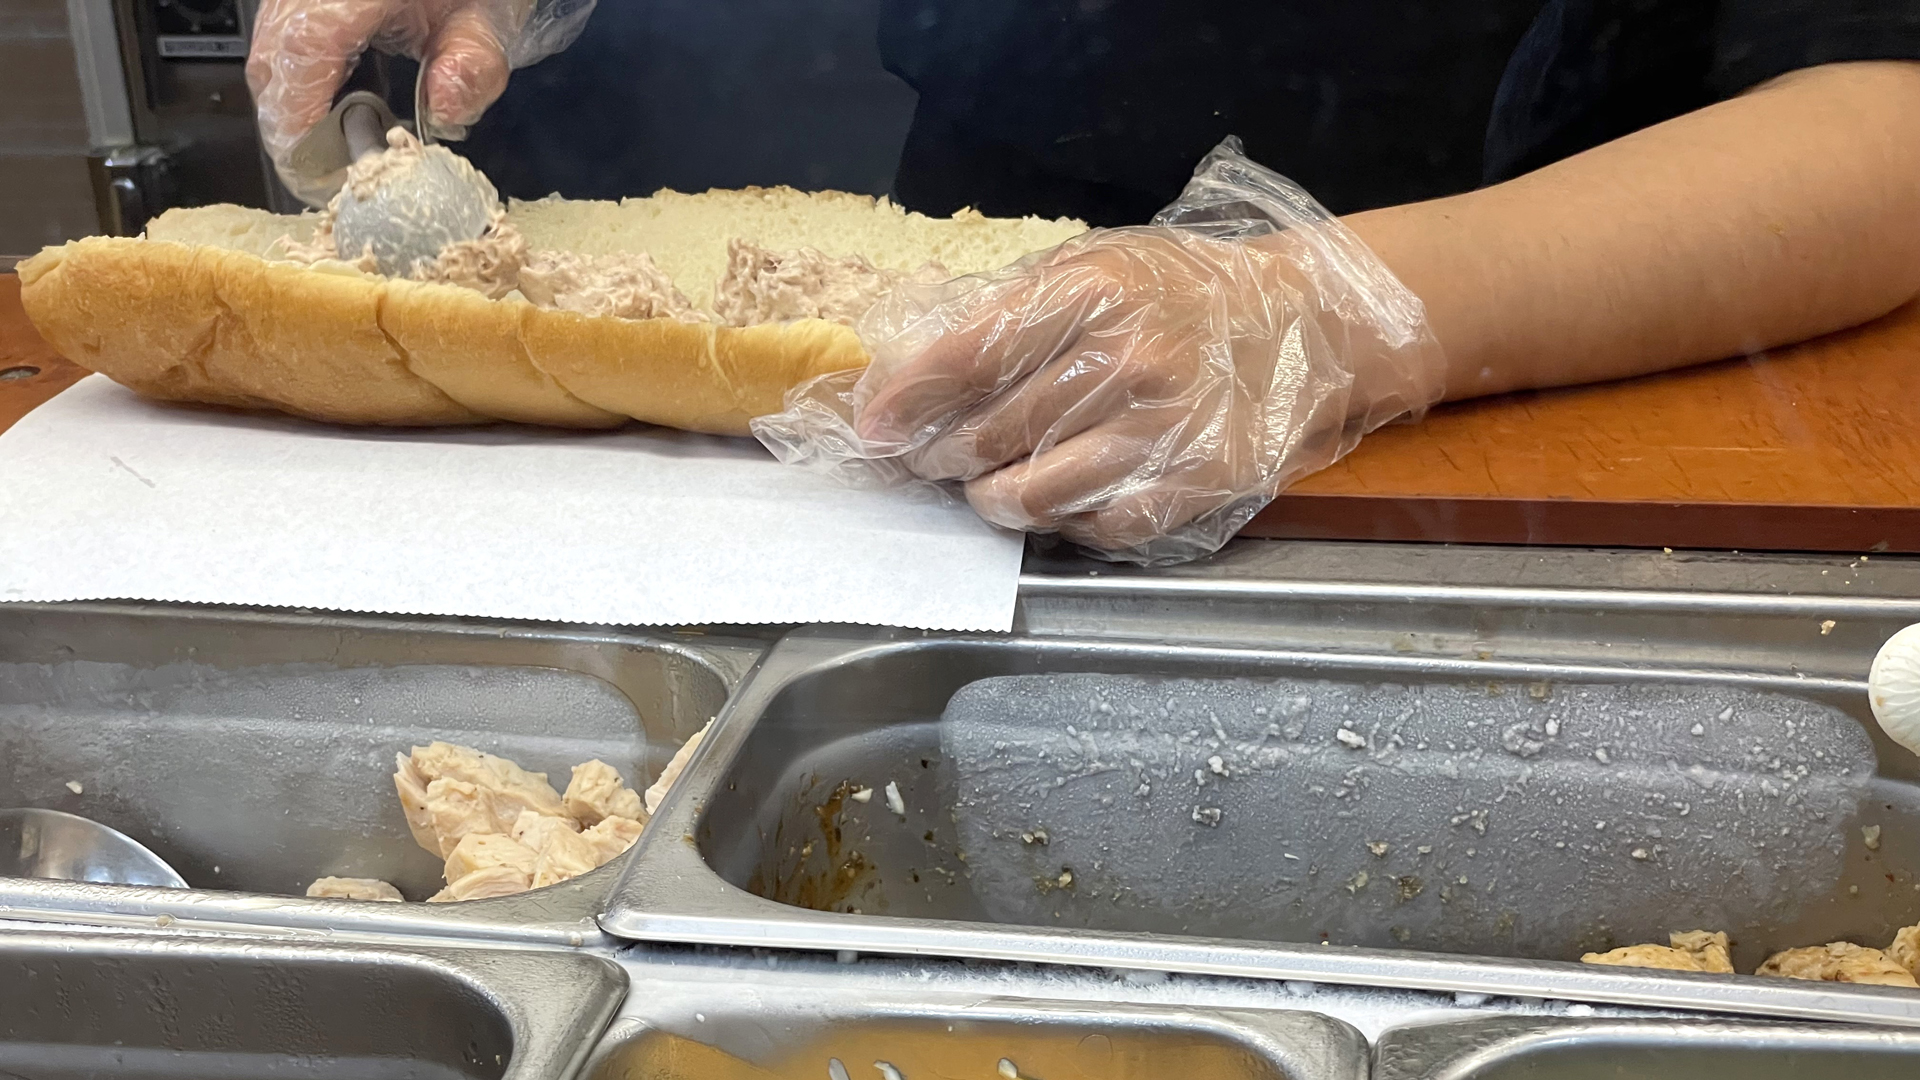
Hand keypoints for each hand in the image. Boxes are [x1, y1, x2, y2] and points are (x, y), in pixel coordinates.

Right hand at [247, 0, 589, 202]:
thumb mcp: (486, 17)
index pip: (303, 54)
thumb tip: (443, 118)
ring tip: (337, 153)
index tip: (318, 175)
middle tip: (330, 179)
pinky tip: (338, 112)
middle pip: (271, 64)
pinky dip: (303, 87)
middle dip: (293, 131)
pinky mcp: (300, 0)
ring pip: (270, 56)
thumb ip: (471, 67)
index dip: (301, 123)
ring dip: (295, 112)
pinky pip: (282, 45)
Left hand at [846, 226, 1445, 561]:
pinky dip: (1062, 523)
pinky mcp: (1197, 484)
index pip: (972, 354)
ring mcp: (1165, 428)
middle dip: (940, 456)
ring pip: (1035, 494)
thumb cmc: (1180, 295)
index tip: (875, 426)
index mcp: (1095, 292)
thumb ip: (1010, 308)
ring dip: (989, 500)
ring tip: (980, 490)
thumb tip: (914, 362)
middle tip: (922, 462)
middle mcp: (1130, 359)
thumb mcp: (1096, 268)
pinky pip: (1098, 526)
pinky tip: (1056, 503)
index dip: (910, 397)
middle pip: (993, 432)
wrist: (1301, 326)